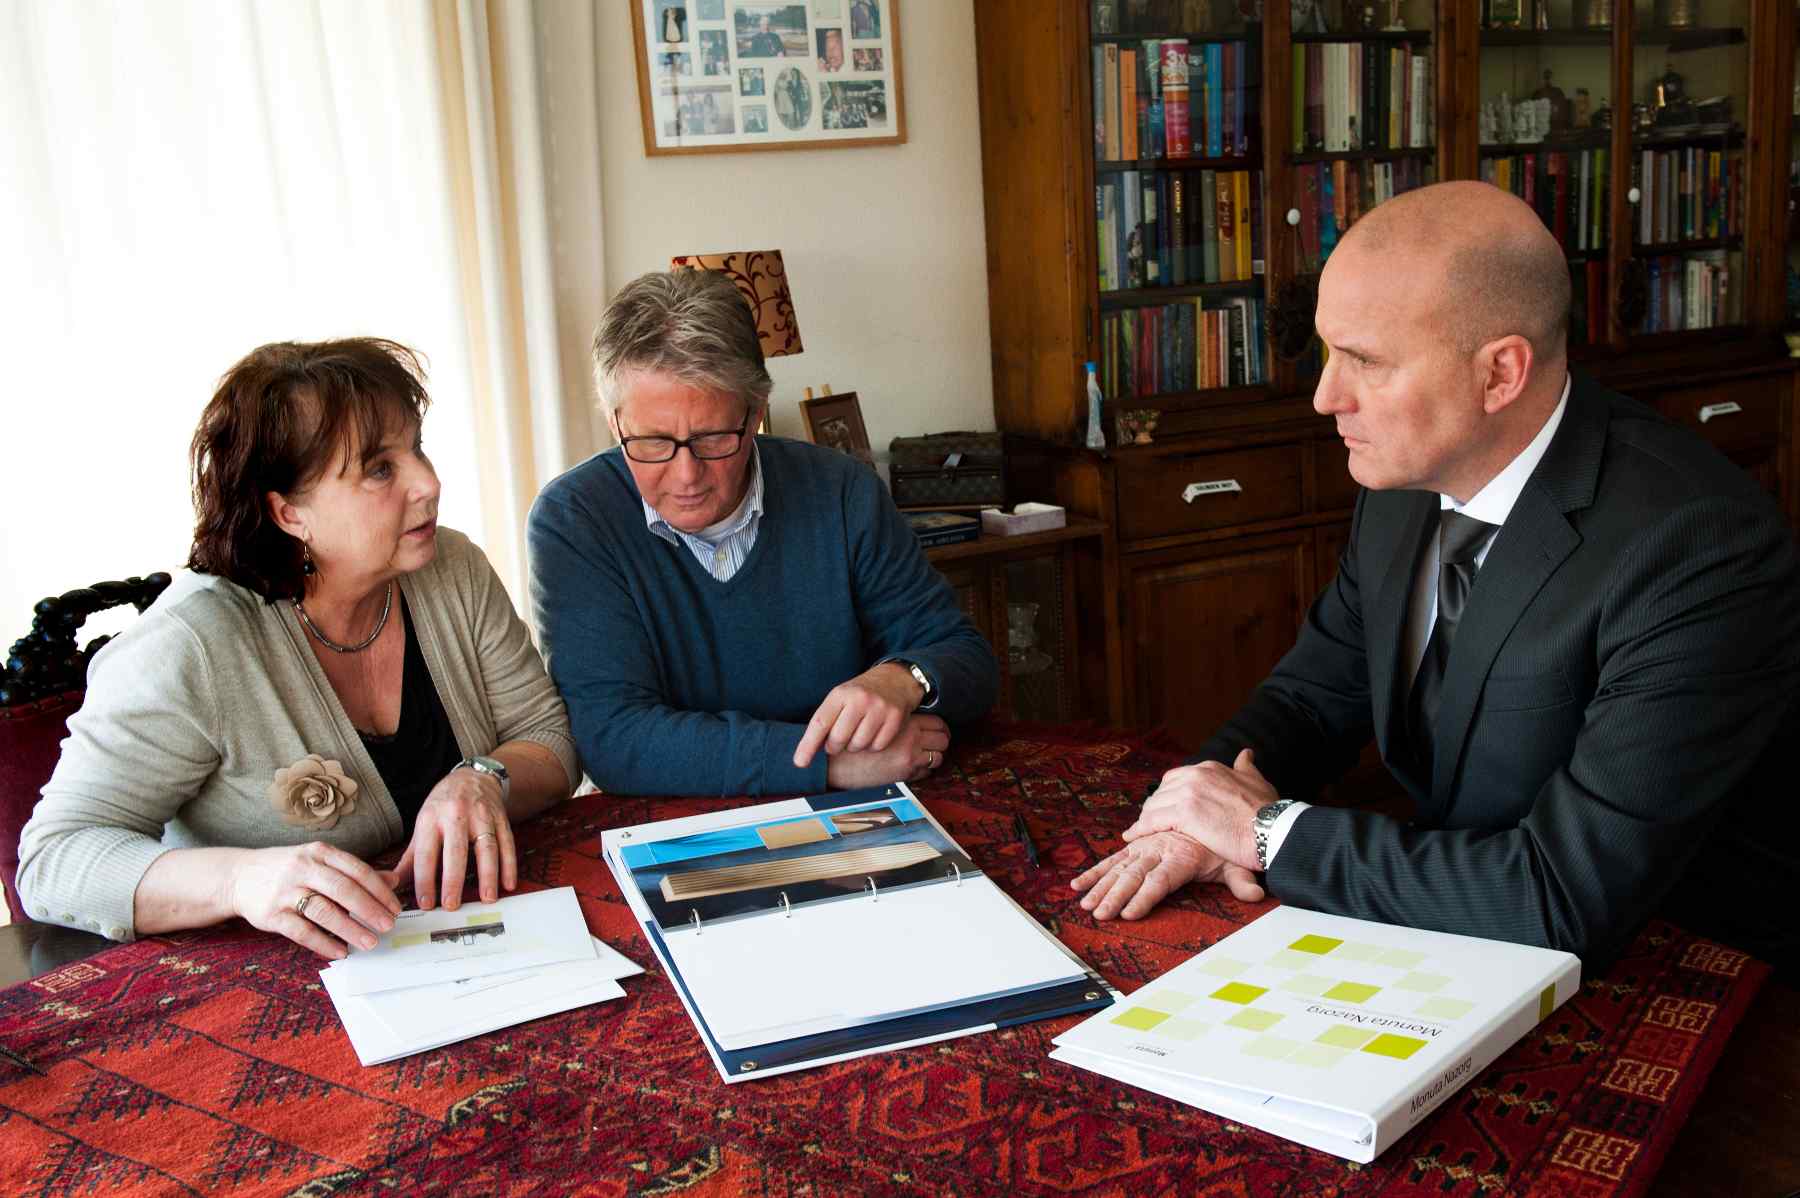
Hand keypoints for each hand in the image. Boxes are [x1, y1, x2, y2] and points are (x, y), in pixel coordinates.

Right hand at [227, 842, 401, 959]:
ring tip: (370, 942)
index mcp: (320, 852)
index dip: (379, 890)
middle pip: (343, 889)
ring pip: (324, 911)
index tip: (396, 907)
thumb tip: (393, 881)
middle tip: (388, 926)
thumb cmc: (288, 869)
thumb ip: (355, 871)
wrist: (239, 876)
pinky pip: (301, 932)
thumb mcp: (320, 861)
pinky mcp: (271, 915)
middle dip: (370, 910)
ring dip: (350, 929)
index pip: (357, 870)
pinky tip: (340, 952)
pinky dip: (323, 944)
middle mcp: (302, 868)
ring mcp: (285, 891)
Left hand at [393, 766, 516, 909]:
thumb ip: (412, 857)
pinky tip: (508, 883)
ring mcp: (481, 815)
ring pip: (486, 847)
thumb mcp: (423, 824)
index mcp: (431, 818)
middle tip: (452, 905)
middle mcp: (456, 815)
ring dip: (488, 875)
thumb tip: (395, 885)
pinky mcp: (500, 818)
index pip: (426, 854)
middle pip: (456, 851)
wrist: (472, 776)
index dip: (424, 880)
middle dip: (453, 880)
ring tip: (487, 898)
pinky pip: (507, 843)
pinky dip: (509, 864)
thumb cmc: (443, 805)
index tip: (425, 903)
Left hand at [794, 662, 924, 767]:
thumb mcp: (840, 698)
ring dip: (855, 746)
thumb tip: (806, 752)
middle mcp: (860, 699)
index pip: (820, 723)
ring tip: (858, 732)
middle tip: (839, 740)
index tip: (800, 762)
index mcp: (840, 694)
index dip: (808, 745)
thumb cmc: (860, 694)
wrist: (894, 680)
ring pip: (858, 745)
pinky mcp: (895, 718)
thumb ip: (825, 720)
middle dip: (835, 746)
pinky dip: (873, 746)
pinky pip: (877, 747)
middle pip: (838, 739)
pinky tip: (874, 733)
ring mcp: (879, 708)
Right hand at [825, 713, 949, 788]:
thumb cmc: (852, 739)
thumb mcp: (874, 720)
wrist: (837, 762)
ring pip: (939, 757)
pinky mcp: (905, 775)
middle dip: (941, 742)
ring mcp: (910, 759)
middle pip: (943, 739)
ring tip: (925, 755)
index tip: (937, 730)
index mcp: (905, 723)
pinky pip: (926, 773)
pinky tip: (913, 767)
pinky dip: (923, 770)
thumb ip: (894, 719)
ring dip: (934, 756)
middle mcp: (912, 740)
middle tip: (936, 743)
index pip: (937, 723)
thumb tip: (910, 719)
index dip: (940, 727)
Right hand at [1069, 830, 1264, 920]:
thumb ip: (1242, 880)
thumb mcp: (1237, 861)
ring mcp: (1148, 847)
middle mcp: (1161, 849)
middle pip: (1134, 875)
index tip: (1129, 914)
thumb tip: (1256, 894)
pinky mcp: (1140, 846)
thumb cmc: (1230, 838)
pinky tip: (1078, 884)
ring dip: (1100, 885)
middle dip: (1114, 896)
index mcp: (1182, 856)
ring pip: (1120, 867)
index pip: (1160, 880)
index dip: (1144, 897)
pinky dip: (1097, 870)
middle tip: (1098, 915)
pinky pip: (1116, 858)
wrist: (1224, 811)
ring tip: (1084, 903)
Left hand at [1121, 749, 1275, 870]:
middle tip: (1151, 822)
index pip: (1177, 778)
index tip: (1166, 807)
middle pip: (1162, 790)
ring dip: (1146, 818)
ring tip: (1141, 831)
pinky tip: (1133, 836)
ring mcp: (1189, 793)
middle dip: (1155, 806)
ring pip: (1154, 804)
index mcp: (1210, 768)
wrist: (1273, 829)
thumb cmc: (1269, 811)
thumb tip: (1246, 753)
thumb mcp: (1257, 781)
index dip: (1169, 795)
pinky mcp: (1184, 813)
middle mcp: (1196, 775)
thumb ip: (1246, 767)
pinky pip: (1152, 820)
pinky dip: (1140, 828)